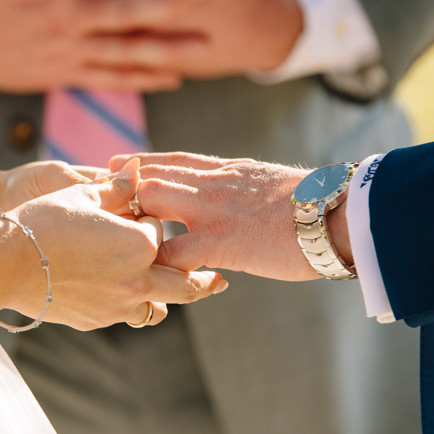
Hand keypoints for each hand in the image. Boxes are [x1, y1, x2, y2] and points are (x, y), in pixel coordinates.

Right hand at [9, 158, 225, 328]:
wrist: (4, 264)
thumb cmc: (42, 223)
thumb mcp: (82, 194)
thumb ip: (117, 187)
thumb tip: (137, 169)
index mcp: (139, 244)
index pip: (160, 232)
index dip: (149, 221)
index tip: (140, 215)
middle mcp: (136, 279)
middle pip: (183, 283)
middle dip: (203, 282)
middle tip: (219, 282)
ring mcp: (117, 305)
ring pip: (157, 307)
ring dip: (168, 299)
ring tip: (180, 297)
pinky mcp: (97, 320)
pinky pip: (127, 315)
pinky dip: (133, 306)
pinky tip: (130, 299)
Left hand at [110, 152, 317, 279]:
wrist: (341, 213)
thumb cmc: (316, 203)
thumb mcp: (271, 183)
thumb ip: (243, 187)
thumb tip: (236, 194)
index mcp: (226, 171)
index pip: (173, 161)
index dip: (142, 164)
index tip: (116, 166)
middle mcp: (212, 184)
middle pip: (151, 176)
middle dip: (120, 186)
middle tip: (92, 195)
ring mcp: (212, 211)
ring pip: (152, 202)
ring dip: (128, 216)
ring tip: (104, 230)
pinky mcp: (219, 242)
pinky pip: (173, 254)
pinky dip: (154, 263)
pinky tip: (139, 272)